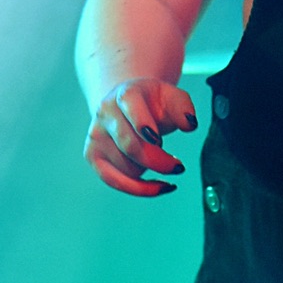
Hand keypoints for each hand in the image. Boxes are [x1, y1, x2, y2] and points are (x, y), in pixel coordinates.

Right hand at [86, 79, 197, 196]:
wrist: (127, 105)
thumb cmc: (152, 103)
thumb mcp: (172, 97)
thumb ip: (184, 107)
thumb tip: (190, 125)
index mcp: (125, 94)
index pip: (130, 106)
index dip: (143, 123)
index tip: (158, 140)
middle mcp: (105, 113)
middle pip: (130, 145)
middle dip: (157, 160)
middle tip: (178, 167)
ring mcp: (96, 135)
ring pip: (124, 165)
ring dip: (148, 169)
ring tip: (159, 157)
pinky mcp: (92, 155)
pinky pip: (114, 180)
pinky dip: (138, 188)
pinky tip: (158, 187)